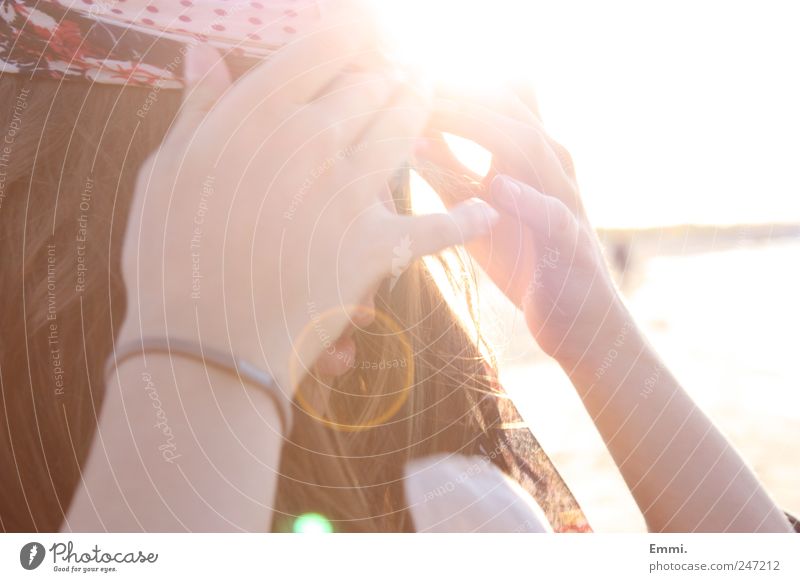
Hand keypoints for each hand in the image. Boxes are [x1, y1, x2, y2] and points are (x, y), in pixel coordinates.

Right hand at [119, 11, 498, 392]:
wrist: (204, 343)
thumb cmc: (170, 256)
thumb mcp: (168, 172)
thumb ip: (198, 108)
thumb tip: (206, 52)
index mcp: (260, 113)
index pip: (327, 45)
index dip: (355, 28)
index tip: (366, 24)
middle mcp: (314, 140)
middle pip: (374, 80)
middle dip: (391, 64)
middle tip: (403, 58)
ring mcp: (351, 192)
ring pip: (407, 127)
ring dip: (421, 102)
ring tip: (428, 86)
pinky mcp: (378, 245)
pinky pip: (438, 227)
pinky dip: (466, 220)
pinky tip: (488, 211)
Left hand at [420, 88, 624, 364]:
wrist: (575, 319)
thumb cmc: (524, 259)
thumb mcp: (476, 209)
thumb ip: (449, 171)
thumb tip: (411, 135)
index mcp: (528, 153)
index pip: (492, 99)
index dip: (448, 83)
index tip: (399, 76)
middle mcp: (550, 164)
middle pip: (507, 107)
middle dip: (456, 91)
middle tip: (407, 80)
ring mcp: (564, 199)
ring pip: (530, 146)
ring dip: (481, 126)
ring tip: (435, 110)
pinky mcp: (571, 241)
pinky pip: (553, 213)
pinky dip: (527, 199)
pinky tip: (498, 186)